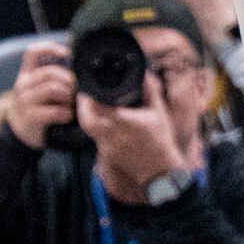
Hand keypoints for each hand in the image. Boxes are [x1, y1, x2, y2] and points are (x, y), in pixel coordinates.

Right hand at [8, 42, 75, 149]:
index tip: (67, 54)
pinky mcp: (31, 117)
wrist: (20, 131)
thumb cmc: (36, 105)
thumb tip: (75, 62)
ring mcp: (26, 101)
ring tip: (71, 101)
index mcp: (26, 73)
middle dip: (67, 78)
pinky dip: (65, 112)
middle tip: (75, 87)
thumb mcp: (38, 87)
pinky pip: (54, 111)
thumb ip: (52, 76)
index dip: (50, 48)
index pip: (32, 52)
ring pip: (52, 89)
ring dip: (67, 95)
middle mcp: (23, 84)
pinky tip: (67, 115)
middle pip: (49, 72)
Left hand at [77, 67, 186, 191]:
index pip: (97, 107)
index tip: (89, 88)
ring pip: (88, 129)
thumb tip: (144, 73)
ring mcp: (107, 147)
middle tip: (85, 96)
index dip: (89, 97)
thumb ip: (150, 91)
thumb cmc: (161, 140)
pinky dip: (96, 128)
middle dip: (82, 106)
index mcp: (124, 122)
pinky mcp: (106, 155)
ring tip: (92, 106)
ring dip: (88, 117)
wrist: (159, 171)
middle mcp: (112, 135)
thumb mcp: (159, 112)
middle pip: (85, 119)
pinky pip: (95, 138)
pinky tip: (104, 123)